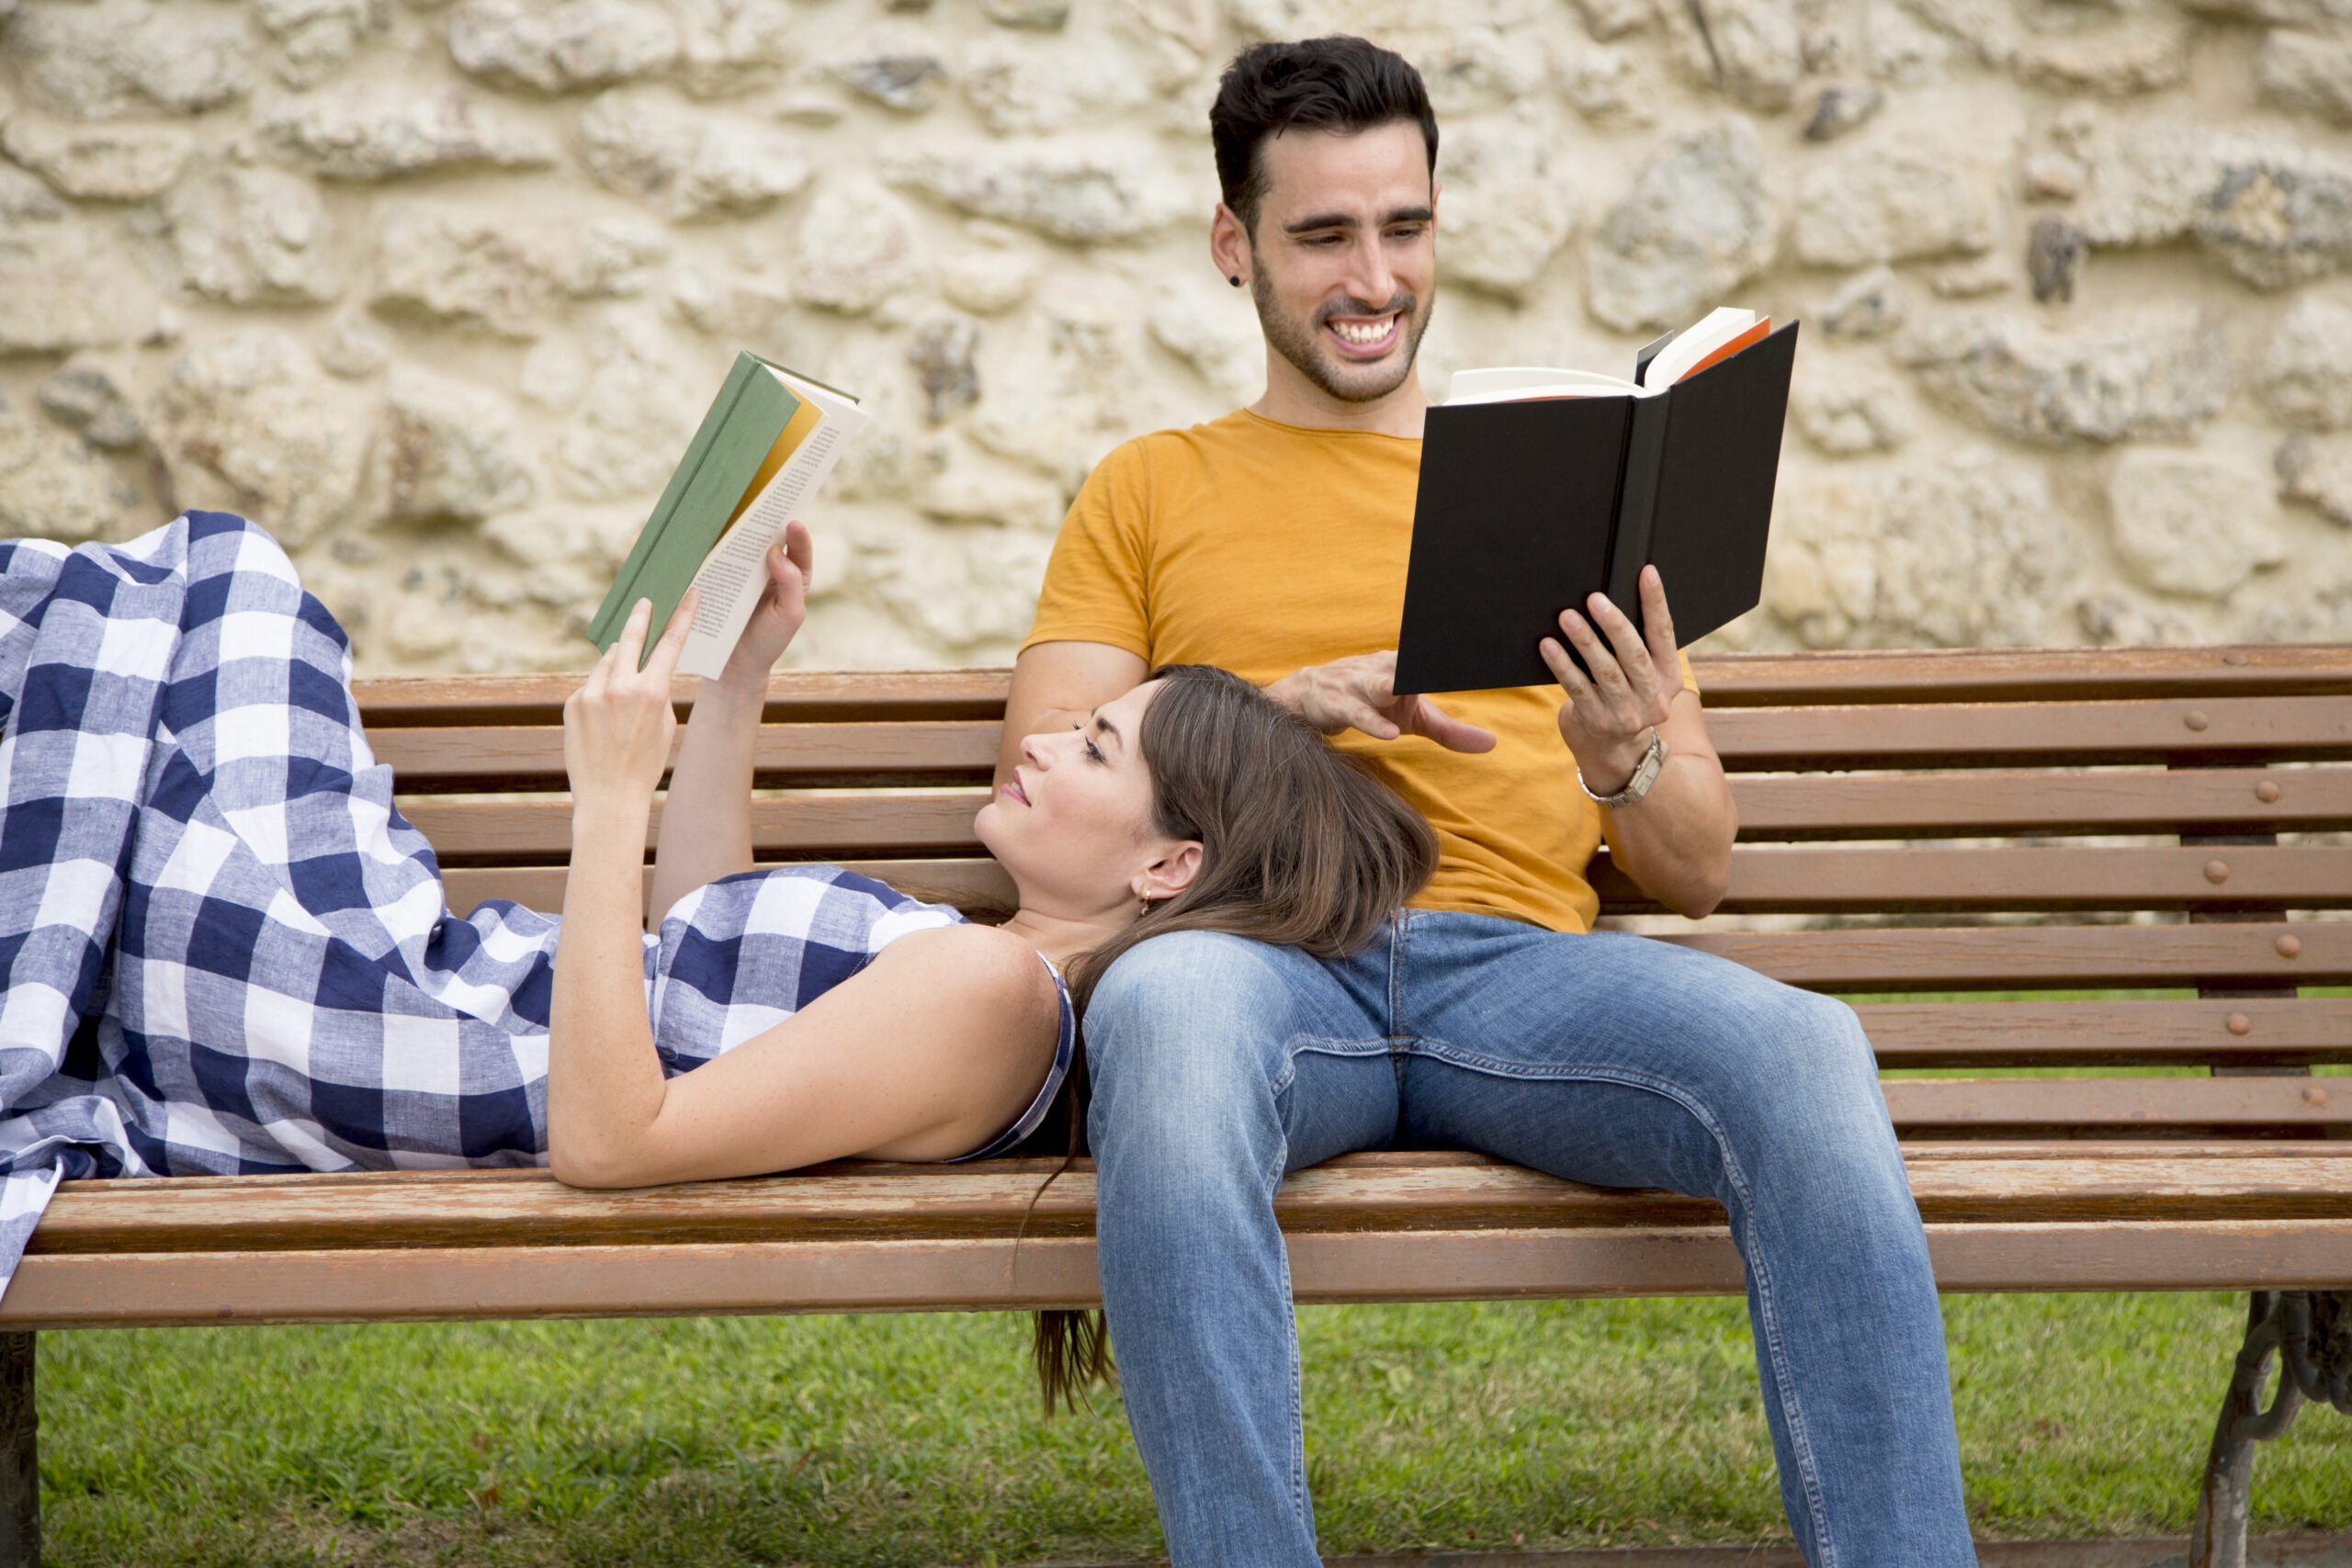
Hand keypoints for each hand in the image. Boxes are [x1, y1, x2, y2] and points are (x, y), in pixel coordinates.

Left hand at [565, 590, 694, 812]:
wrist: (609, 797)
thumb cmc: (645, 764)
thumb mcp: (665, 726)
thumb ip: (656, 693)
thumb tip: (643, 670)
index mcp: (652, 693)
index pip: (670, 644)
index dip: (682, 616)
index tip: (689, 595)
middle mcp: (620, 687)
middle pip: (630, 639)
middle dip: (639, 619)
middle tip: (644, 603)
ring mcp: (592, 693)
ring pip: (607, 664)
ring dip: (616, 668)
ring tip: (621, 700)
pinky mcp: (572, 703)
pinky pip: (590, 686)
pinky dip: (599, 693)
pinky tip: (603, 721)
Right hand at [717, 519, 811, 689]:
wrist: (736, 665)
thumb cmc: (770, 640)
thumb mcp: (790, 614)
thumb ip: (791, 583)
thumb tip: (777, 551)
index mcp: (794, 577)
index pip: (799, 549)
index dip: (797, 533)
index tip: (792, 522)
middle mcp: (771, 570)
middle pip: (770, 539)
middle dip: (768, 520)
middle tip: (763, 502)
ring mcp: (745, 573)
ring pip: (745, 546)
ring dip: (741, 529)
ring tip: (737, 512)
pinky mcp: (724, 578)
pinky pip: (722, 559)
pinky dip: (718, 546)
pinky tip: (712, 535)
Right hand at [1267, 650, 1496, 752]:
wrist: (1307, 696)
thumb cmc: (1372, 704)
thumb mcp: (1413, 718)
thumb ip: (1450, 731)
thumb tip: (1492, 743)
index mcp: (1404, 665)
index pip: (1430, 660)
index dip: (1449, 658)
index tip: (1476, 653)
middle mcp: (1382, 668)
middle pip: (1404, 665)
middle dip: (1419, 666)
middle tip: (1438, 669)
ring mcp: (1358, 684)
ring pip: (1376, 684)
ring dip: (1387, 685)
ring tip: (1399, 689)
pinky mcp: (1337, 703)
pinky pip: (1356, 713)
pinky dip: (1372, 723)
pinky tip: (1389, 734)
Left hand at [1539, 563, 1678, 792]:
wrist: (1614, 753)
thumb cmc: (1624, 699)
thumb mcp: (1642, 678)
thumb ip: (1636, 648)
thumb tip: (1610, 601)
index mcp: (1668, 677)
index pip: (1664, 634)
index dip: (1656, 602)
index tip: (1646, 573)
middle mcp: (1653, 697)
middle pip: (1634, 654)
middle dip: (1614, 624)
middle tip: (1594, 599)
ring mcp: (1626, 713)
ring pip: (1605, 671)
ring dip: (1584, 641)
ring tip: (1567, 616)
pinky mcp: (1598, 722)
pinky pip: (1577, 688)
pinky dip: (1562, 664)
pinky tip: (1548, 646)